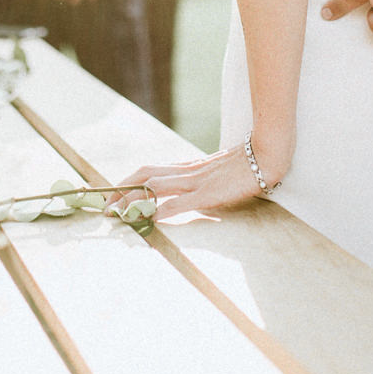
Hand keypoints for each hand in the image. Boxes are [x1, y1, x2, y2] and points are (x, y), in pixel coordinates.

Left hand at [115, 130, 290, 219]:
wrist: (267, 154)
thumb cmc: (246, 165)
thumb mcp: (216, 174)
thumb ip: (199, 182)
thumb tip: (186, 195)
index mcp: (187, 167)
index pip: (149, 170)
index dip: (126, 180)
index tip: (110, 192)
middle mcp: (186, 172)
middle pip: (144, 176)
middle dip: (120, 190)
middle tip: (104, 206)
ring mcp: (196, 182)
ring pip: (155, 187)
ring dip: (132, 200)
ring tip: (116, 214)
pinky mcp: (208, 194)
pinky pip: (180, 202)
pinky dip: (163, 210)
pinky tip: (150, 219)